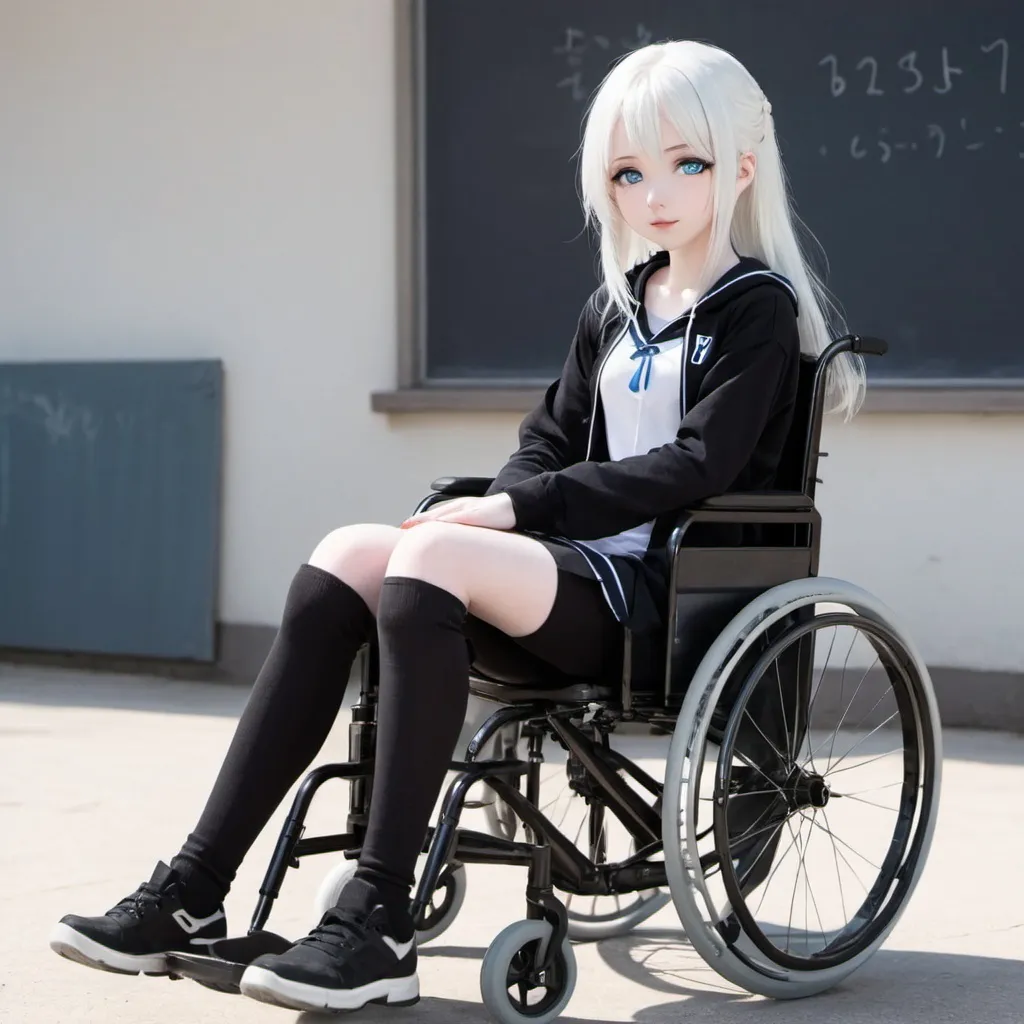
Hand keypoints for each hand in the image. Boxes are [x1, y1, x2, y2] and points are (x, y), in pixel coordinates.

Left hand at [400, 492, 516, 531]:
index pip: (435, 515)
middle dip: (417, 521)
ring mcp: (467, 509)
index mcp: (459, 509)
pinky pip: (459, 517)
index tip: (404, 528)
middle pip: (434, 514)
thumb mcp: (476, 524)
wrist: (515, 506)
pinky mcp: (476, 513)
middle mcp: (460, 507)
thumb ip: (464, 529)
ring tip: (413, 526)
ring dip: (427, 520)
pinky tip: (438, 525)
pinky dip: (447, 521)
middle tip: (402, 527)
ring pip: (443, 514)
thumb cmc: (496, 517)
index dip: (419, 521)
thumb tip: (453, 544)